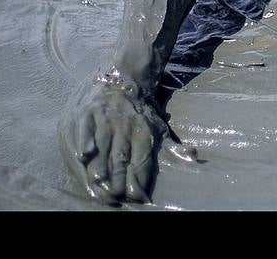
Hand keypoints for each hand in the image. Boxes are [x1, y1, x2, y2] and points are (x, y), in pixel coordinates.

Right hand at [59, 71, 167, 205]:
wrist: (122, 79)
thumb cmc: (140, 113)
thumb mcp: (159, 128)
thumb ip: (172, 148)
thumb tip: (193, 156)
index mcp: (143, 133)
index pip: (141, 160)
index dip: (139, 180)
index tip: (138, 198)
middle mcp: (124, 127)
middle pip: (120, 157)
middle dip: (117, 178)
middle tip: (115, 196)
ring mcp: (105, 119)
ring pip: (102, 146)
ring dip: (100, 165)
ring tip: (100, 182)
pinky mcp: (87, 113)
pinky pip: (84, 128)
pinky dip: (84, 141)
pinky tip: (84, 155)